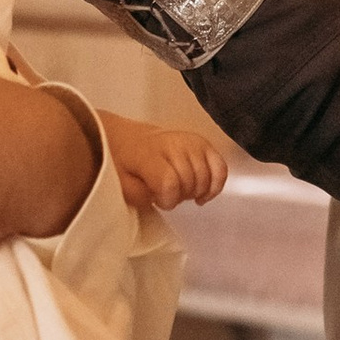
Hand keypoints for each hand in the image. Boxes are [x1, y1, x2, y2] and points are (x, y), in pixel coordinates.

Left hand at [104, 114, 230, 214]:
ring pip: (205, 178)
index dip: (167, 200)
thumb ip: (137, 195)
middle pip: (190, 182)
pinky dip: (215, 185)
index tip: (158, 201)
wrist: (127, 139)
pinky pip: (220, 168)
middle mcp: (173, 145)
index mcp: (149, 154)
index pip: (170, 183)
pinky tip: (202, 194)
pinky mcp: (203, 144)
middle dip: (179, 196)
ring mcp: (191, 142)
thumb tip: (156, 198)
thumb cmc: (123, 163)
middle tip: (166, 195)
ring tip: (179, 191)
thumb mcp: (119, 182)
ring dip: (194, 192)